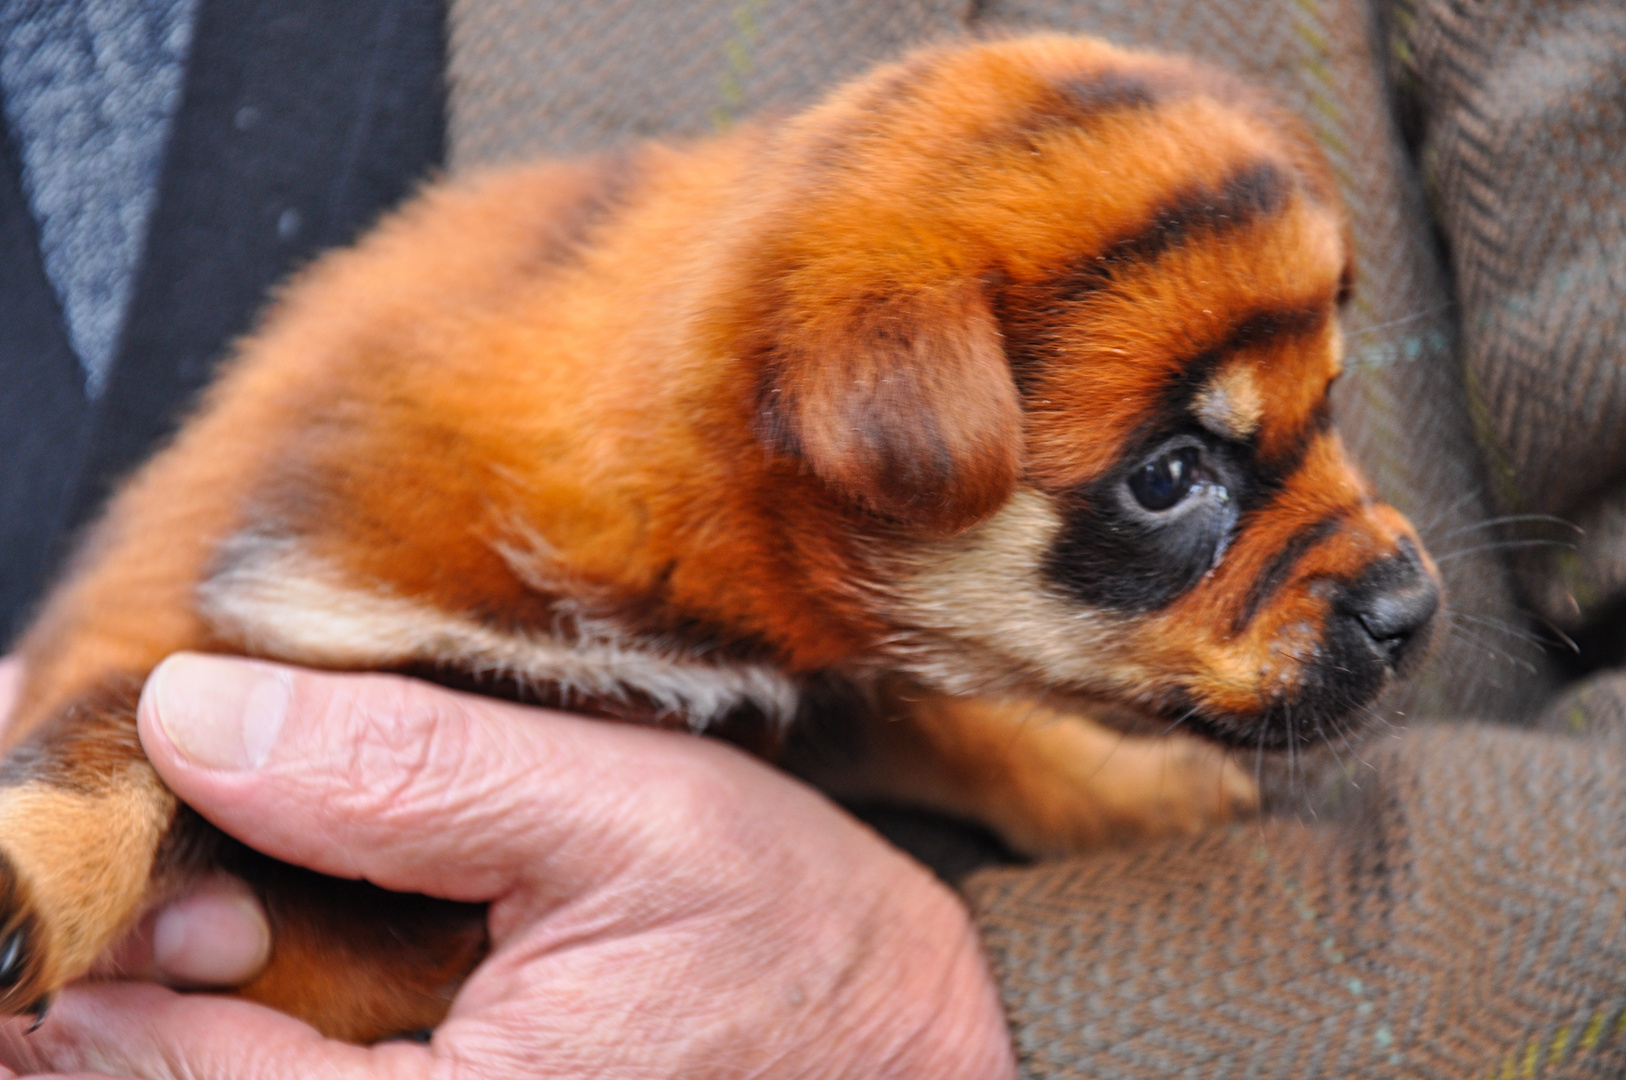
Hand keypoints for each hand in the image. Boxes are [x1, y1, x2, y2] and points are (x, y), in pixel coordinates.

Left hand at [0, 654, 1016, 1078]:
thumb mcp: (627, 826)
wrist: (898, 1043)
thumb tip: (194, 710)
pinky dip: (213, 946)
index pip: (125, 1051)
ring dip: (145, 911)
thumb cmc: (793, 946)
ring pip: (180, 1047)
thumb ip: (417, 775)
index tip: (34, 753)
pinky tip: (225, 858)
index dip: (50, 891)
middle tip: (99, 748)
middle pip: (121, 1054)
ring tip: (163, 780)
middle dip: (87, 900)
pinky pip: (263, 1044)